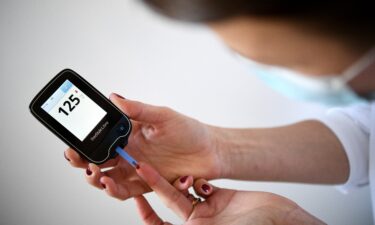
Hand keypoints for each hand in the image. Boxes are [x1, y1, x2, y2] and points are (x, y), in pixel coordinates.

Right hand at [64, 93, 221, 199]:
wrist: (210, 152)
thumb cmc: (189, 131)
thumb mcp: (163, 116)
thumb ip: (138, 110)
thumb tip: (114, 97)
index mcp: (129, 132)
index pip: (100, 136)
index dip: (85, 140)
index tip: (74, 141)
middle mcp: (129, 151)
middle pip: (98, 158)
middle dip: (83, 160)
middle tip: (77, 158)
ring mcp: (136, 168)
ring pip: (107, 177)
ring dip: (96, 177)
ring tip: (94, 173)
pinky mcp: (145, 184)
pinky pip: (124, 190)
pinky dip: (114, 190)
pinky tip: (110, 184)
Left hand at [135, 162, 325, 224]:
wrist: (281, 221)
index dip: (147, 214)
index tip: (138, 198)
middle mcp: (198, 223)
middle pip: (171, 203)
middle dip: (158, 187)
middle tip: (143, 168)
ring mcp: (209, 210)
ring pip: (186, 191)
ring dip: (180, 181)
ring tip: (178, 174)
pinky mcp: (221, 197)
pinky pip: (203, 185)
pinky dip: (200, 180)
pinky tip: (201, 180)